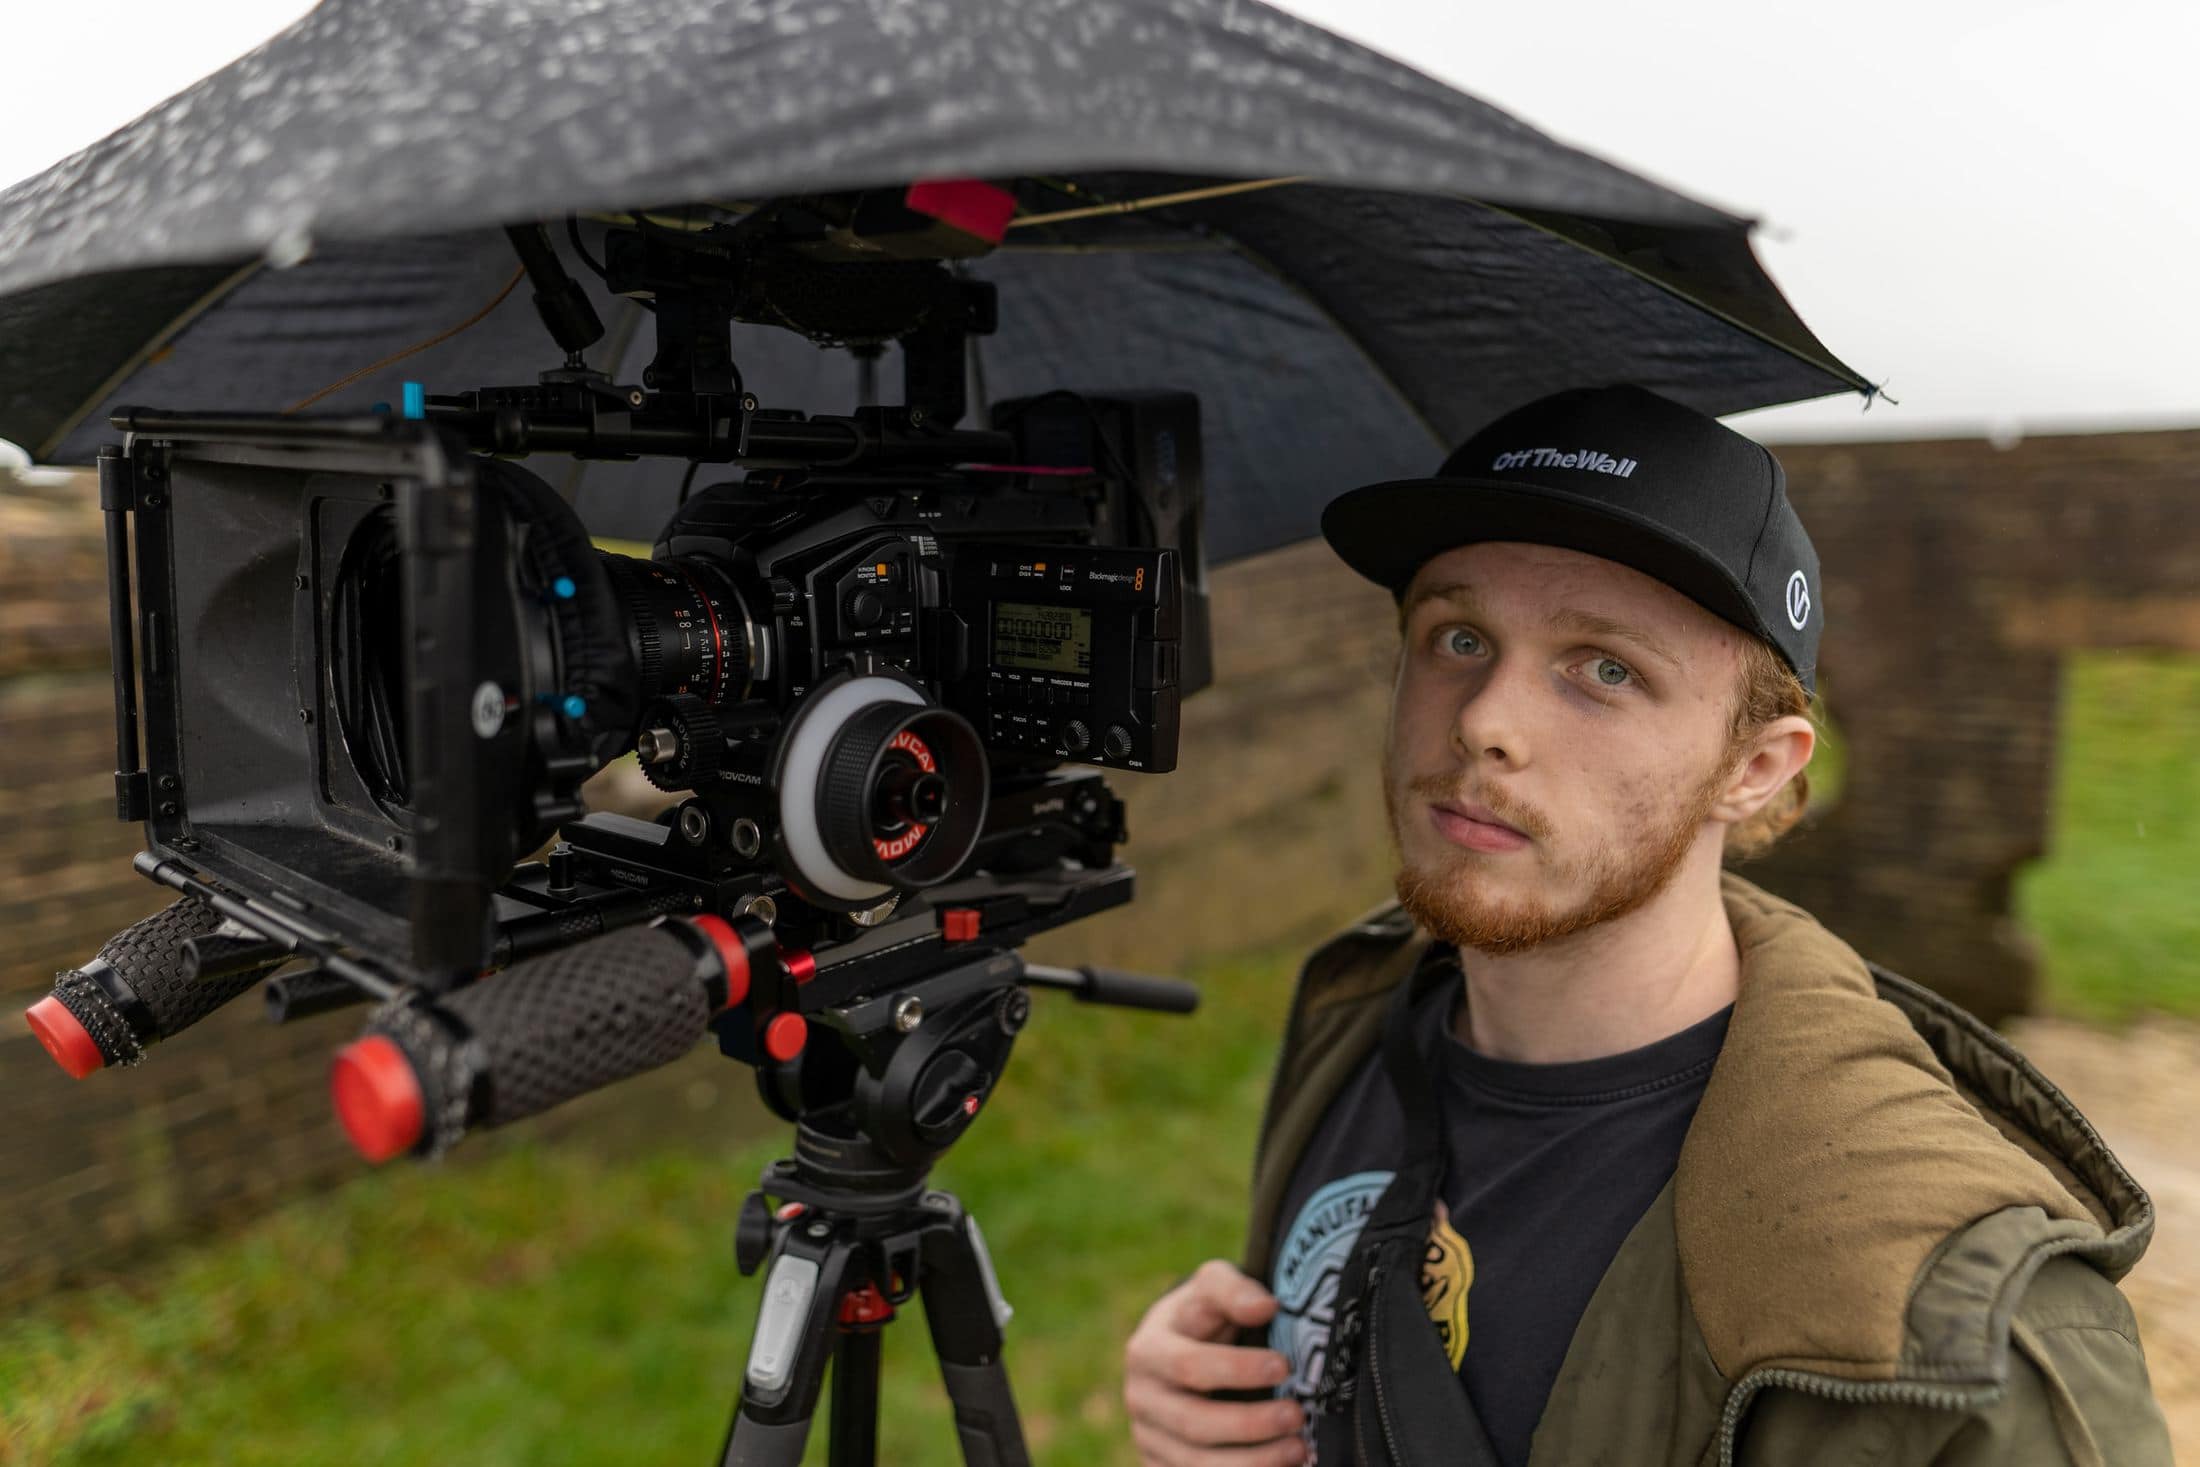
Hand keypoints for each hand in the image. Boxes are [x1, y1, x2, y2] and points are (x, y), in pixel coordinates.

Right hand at [1123, 1259, 1307, 1464]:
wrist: (1180, 1350)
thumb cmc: (1205, 1315)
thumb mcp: (1212, 1287)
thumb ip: (1234, 1290)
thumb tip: (1266, 1306)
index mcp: (1148, 1350)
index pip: (1190, 1365)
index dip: (1238, 1369)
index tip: (1284, 1366)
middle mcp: (1141, 1397)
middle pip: (1193, 1422)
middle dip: (1249, 1424)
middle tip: (1297, 1415)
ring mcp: (1148, 1437)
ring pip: (1195, 1463)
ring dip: (1252, 1462)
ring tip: (1299, 1449)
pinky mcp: (1161, 1466)